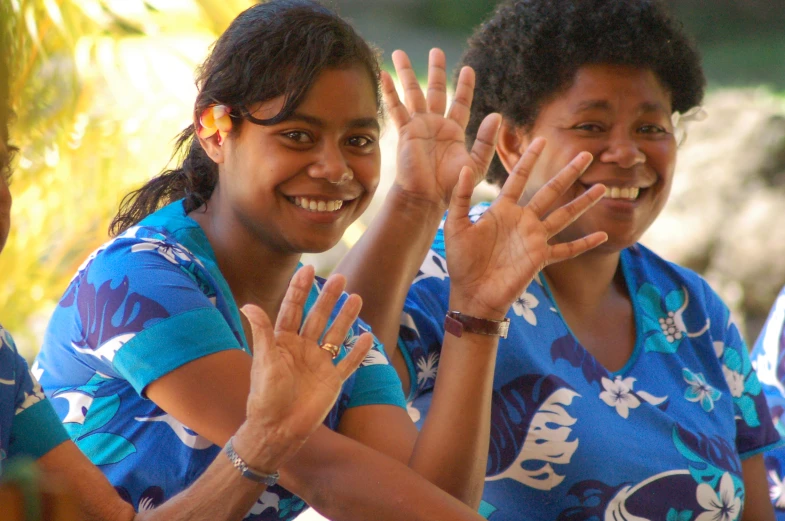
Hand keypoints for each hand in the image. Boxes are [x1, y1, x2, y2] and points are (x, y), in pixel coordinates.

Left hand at [236, 266, 371, 469]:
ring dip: (346, 317)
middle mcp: (303, 348)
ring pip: (336, 334)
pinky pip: (348, 362)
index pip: (293, 309)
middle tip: (340, 278)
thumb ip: (262, 332)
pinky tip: (367, 336)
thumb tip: (248, 305)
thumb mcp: (264, 361)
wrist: (278, 429)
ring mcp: (319, 364)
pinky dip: (358, 351)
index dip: (300, 289)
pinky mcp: (332, 381)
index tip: (308, 269)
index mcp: (283, 341)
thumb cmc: (265, 396)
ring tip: (356, 297)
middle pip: (318, 316)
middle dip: (328, 297)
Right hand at [382, 48, 501, 209]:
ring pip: (413, 93)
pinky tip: (383, 74)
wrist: (427, 198)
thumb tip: (497, 115)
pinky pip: (396, 107)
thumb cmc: (451, 186)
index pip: (460, 102)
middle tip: (436, 51)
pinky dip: (389, 91)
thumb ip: (487, 141)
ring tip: (400, 53)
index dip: (464, 86)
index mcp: (453, 132)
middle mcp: (435, 125)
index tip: (468, 69)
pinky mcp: (405, 131)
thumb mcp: (476, 164)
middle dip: (436, 71)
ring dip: (406, 73)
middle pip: (435, 91)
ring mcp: (418, 126)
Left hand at [444, 138, 607, 318]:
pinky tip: (603, 236)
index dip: (530, 159)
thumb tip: (464, 167)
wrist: (472, 293)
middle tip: (586, 155)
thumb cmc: (461, 261)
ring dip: (584, 202)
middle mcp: (523, 220)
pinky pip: (567, 250)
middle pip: (551, 191)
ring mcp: (534, 239)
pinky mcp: (541, 259)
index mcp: (503, 210)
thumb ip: (461, 197)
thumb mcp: (456, 225)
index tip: (542, 140)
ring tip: (603, 188)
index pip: (519, 177)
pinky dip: (585, 243)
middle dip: (568, 173)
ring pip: (565, 216)